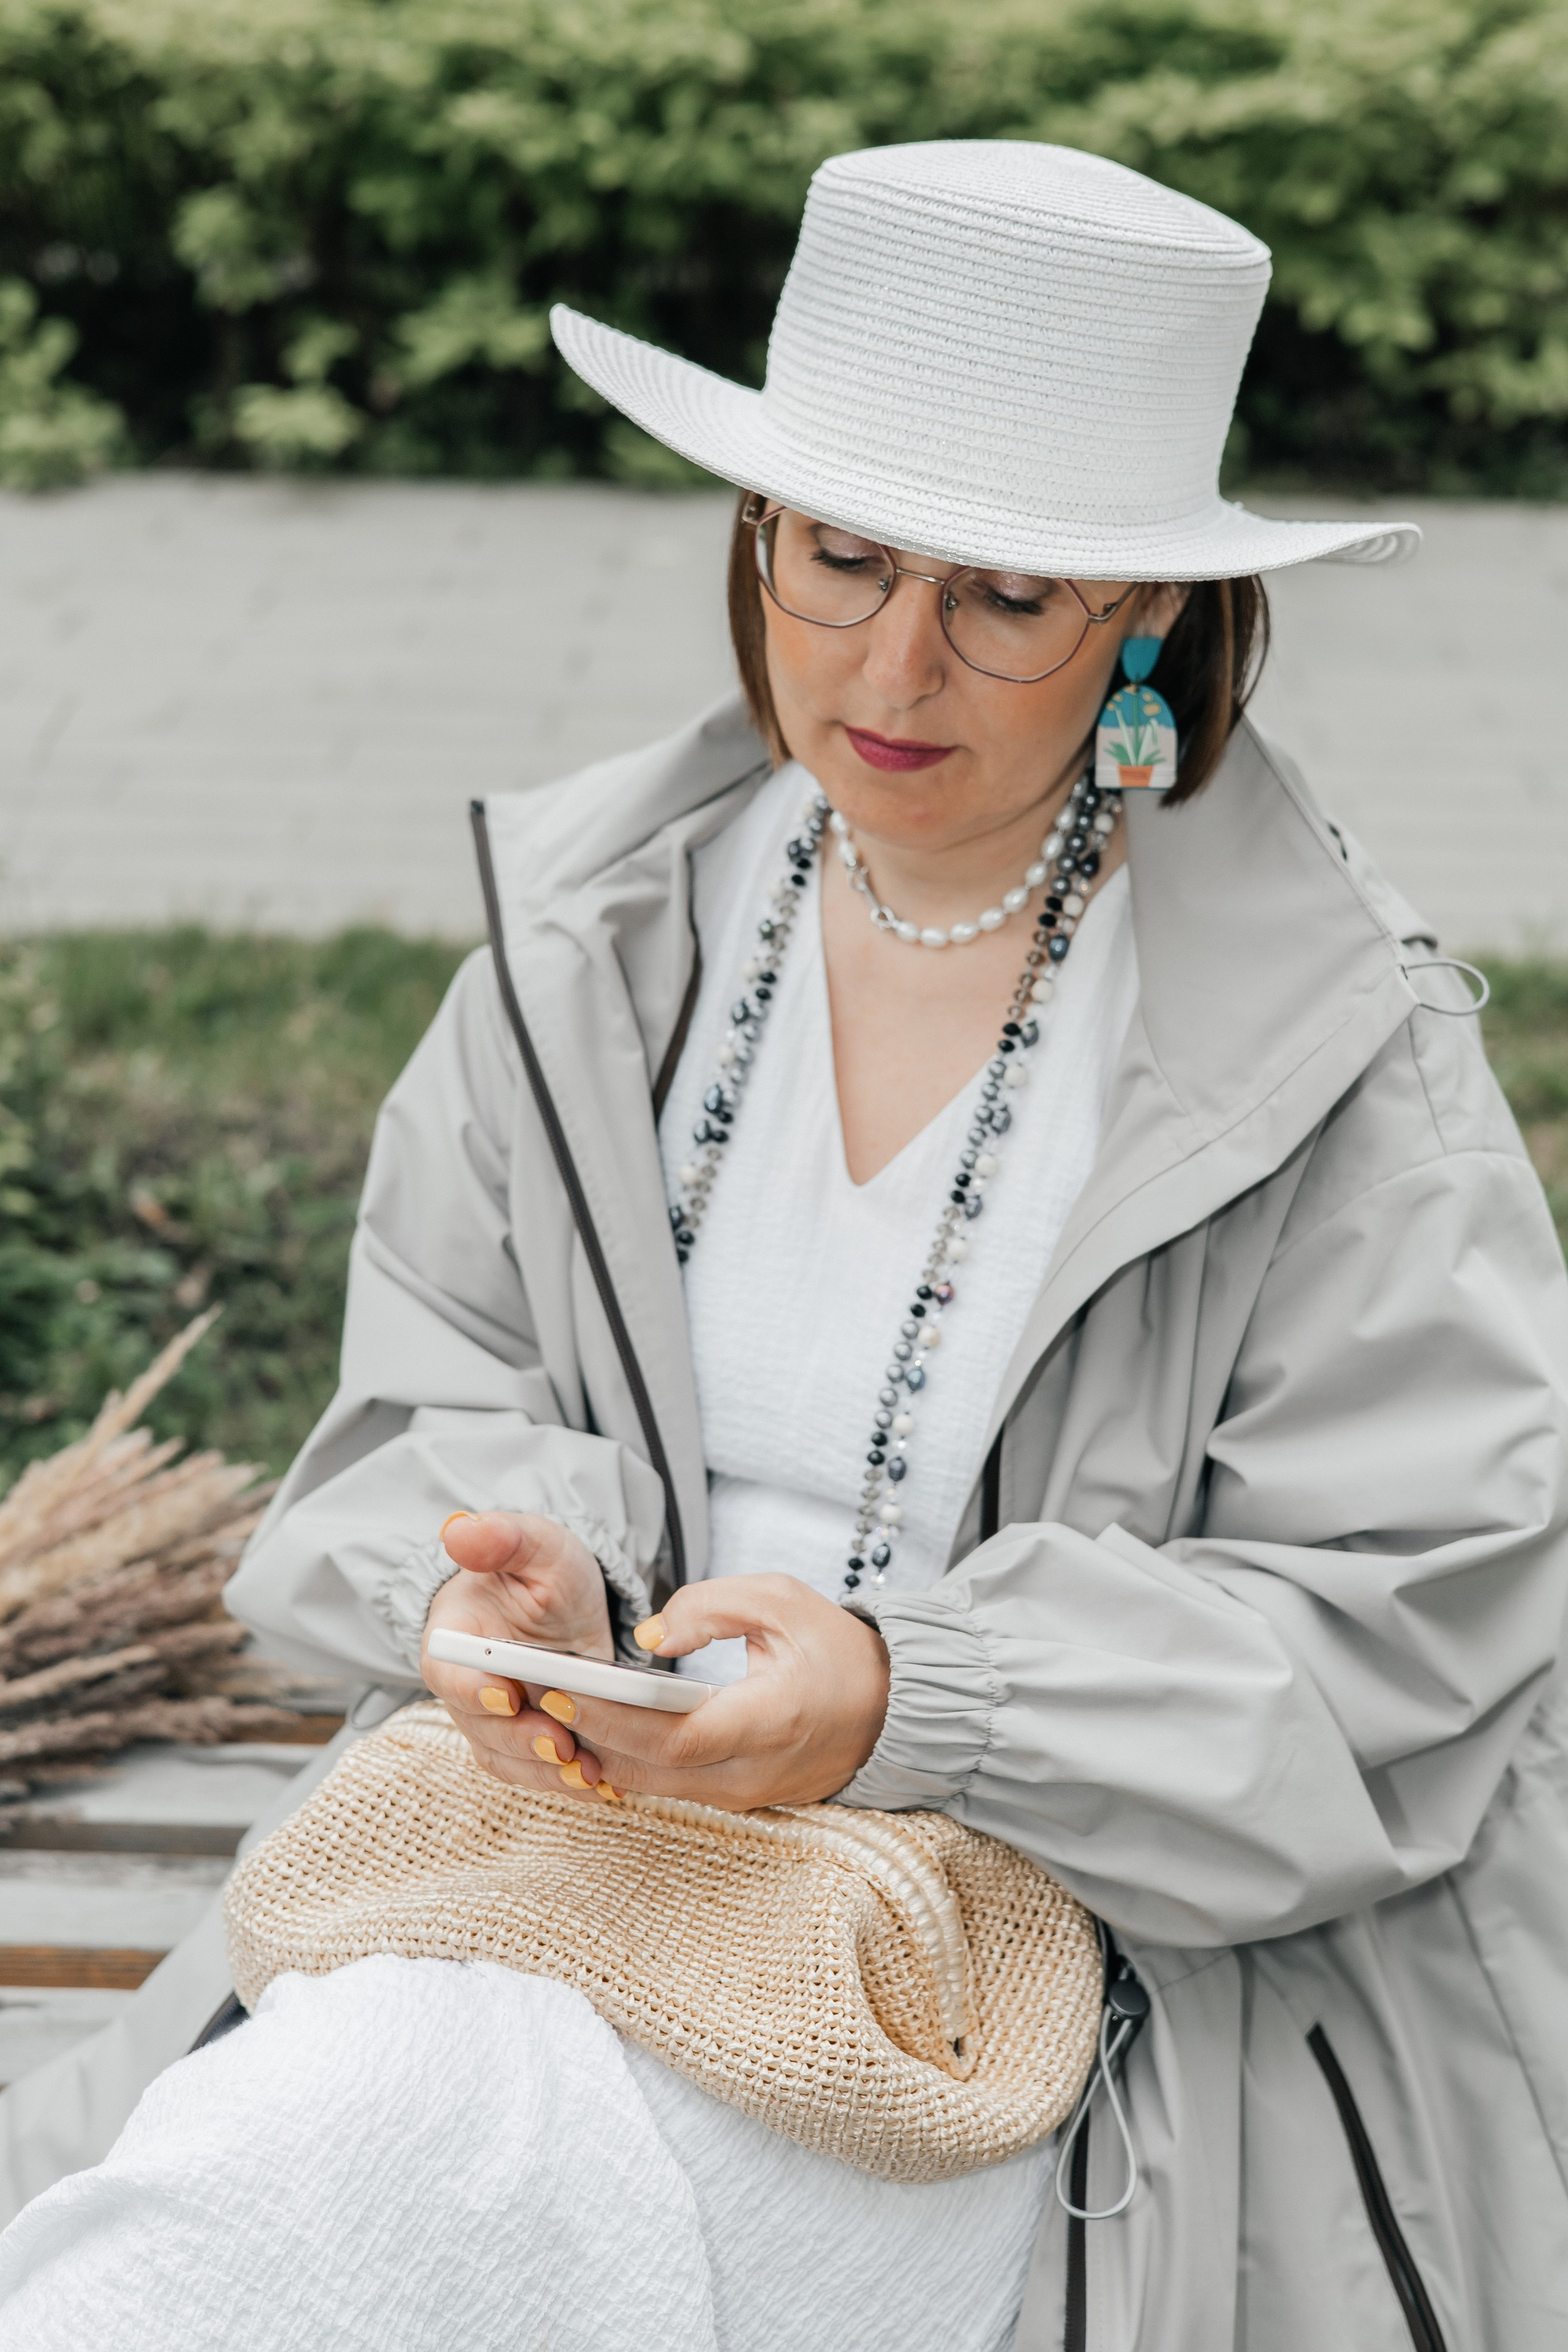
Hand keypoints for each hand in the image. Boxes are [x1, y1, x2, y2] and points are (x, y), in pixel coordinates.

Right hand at [422, 1513, 618, 1802]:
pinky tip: (603, 1787)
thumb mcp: (535, 1544)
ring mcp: (490, 1720)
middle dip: (520, 1740)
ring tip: (589, 1775)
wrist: (564, 1603)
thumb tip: (459, 1529)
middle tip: (563, 1744)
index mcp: (453, 1636)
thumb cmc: (540, 1569)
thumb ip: (502, 1537)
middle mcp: (464, 1686)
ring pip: (507, 1758)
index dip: (470, 1688)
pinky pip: (535, 1771)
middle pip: (478, 1726)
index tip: (505, 1696)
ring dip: (545, 1772)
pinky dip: (564, 1783)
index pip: (446, 1671)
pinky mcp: (522, 1742)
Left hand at [470, 1575, 889, 1812]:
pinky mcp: (732, 1798)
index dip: (612, 1719)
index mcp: (766, 1722)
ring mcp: (740, 1795)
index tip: (563, 1691)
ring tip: (544, 1704)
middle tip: (527, 1694)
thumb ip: (710, 1606)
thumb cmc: (837, 1648)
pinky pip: (664, 1783)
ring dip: (595, 1747)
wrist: (890, 1710)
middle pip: (646, 1768)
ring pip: (648, 1782)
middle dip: (582, 1733)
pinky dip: (624, 1756)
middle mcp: (748, 1773)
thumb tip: (648, 1637)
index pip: (672, 1737)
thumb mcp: (781, 1599)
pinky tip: (588, 1723)